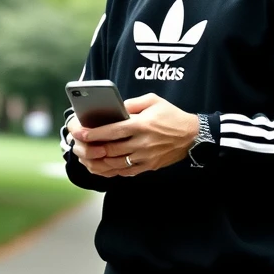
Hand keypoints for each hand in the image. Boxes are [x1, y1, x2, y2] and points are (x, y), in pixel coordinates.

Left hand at [69, 93, 197, 176]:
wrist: (193, 136)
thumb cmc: (171, 116)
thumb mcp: (153, 101)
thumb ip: (132, 103)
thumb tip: (114, 108)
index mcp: (142, 125)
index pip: (113, 130)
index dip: (95, 133)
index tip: (81, 133)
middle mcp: (143, 142)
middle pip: (111, 149)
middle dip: (92, 148)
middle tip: (80, 146)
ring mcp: (146, 157)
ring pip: (116, 163)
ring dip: (99, 161)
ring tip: (88, 156)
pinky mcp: (149, 166)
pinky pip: (126, 171)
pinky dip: (113, 170)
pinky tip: (104, 165)